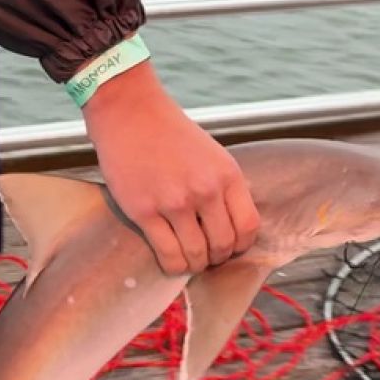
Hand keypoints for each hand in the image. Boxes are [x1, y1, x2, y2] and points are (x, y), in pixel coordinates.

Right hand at [81, 59, 259, 275]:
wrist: (130, 113)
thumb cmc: (169, 134)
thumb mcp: (211, 155)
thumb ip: (224, 187)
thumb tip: (230, 225)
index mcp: (227, 175)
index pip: (249, 227)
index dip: (241, 244)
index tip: (229, 245)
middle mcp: (205, 190)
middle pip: (224, 245)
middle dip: (216, 257)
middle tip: (205, 254)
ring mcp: (175, 203)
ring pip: (197, 255)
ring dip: (195, 265)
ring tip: (188, 259)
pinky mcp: (145, 212)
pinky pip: (168, 255)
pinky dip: (173, 266)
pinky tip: (171, 261)